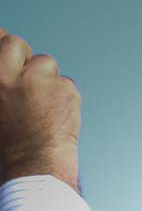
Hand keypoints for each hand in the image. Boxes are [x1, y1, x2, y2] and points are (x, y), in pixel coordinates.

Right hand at [0, 29, 79, 189]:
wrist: (33, 169)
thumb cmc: (6, 145)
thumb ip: (0, 81)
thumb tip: (3, 57)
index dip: (0, 41)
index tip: (3, 43)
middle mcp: (9, 73)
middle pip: (16, 44)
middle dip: (22, 58)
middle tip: (26, 81)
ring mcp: (39, 80)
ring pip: (45, 63)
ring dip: (44, 78)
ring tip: (40, 105)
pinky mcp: (65, 90)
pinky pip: (66, 84)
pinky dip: (63, 96)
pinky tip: (55, 115)